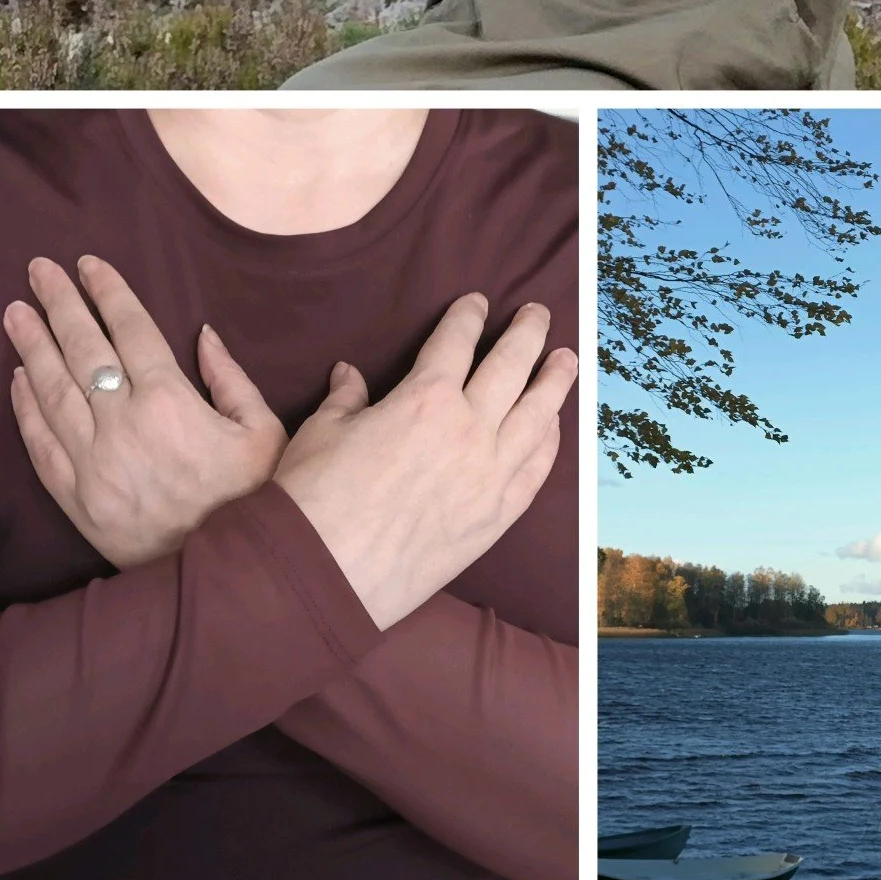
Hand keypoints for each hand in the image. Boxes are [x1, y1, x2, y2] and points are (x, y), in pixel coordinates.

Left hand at [4, 256, 286, 568]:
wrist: (225, 575)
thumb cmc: (251, 499)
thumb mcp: (264, 431)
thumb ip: (231, 379)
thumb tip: (203, 337)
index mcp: (170, 401)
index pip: (129, 329)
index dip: (106, 291)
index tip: (88, 265)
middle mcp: (123, 424)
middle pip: (82, 349)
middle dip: (59, 304)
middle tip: (39, 271)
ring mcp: (94, 462)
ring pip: (52, 391)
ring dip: (31, 347)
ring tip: (16, 312)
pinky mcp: (77, 498)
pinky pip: (41, 444)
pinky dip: (25, 408)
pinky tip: (19, 379)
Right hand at [273, 295, 576, 630]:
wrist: (325, 576)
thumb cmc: (313, 500)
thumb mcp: (323, 432)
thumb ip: (346, 398)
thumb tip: (349, 373)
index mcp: (424, 398)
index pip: (456, 341)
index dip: (468, 316)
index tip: (477, 303)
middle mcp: (468, 429)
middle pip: (512, 365)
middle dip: (527, 332)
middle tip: (538, 312)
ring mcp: (490, 474)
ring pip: (539, 414)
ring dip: (556, 380)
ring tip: (566, 359)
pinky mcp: (497, 517)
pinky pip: (537, 470)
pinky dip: (550, 442)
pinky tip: (553, 426)